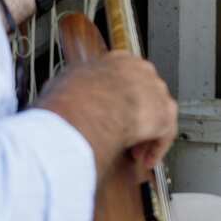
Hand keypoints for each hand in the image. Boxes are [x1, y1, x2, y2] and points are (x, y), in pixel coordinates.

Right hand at [36, 51, 176, 179]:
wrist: (87, 109)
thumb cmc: (71, 97)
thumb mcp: (62, 84)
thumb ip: (69, 88)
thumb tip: (57, 95)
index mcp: (116, 60)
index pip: (123, 77)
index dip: (117, 99)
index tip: (111, 111)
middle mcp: (139, 70)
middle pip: (143, 94)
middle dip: (134, 115)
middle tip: (122, 133)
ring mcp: (154, 90)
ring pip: (156, 113)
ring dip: (146, 133)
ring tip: (134, 150)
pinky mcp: (164, 114)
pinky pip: (164, 133)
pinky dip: (156, 147)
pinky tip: (146, 159)